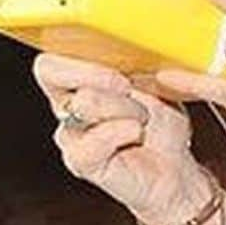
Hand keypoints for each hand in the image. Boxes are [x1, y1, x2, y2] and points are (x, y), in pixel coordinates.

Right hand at [33, 54, 214, 224]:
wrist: (175, 170)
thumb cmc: (163, 125)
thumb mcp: (159, 84)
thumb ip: (143, 67)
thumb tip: (142, 61)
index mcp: (78, 77)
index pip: (51, 56)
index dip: (76, 54)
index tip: (114, 59)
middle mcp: (66, 102)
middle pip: (50, 71)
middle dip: (93, 72)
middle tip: (126, 86)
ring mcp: (70, 132)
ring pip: (82, 102)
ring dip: (124, 107)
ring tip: (144, 120)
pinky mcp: (80, 161)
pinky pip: (88, 141)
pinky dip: (119, 132)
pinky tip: (137, 133)